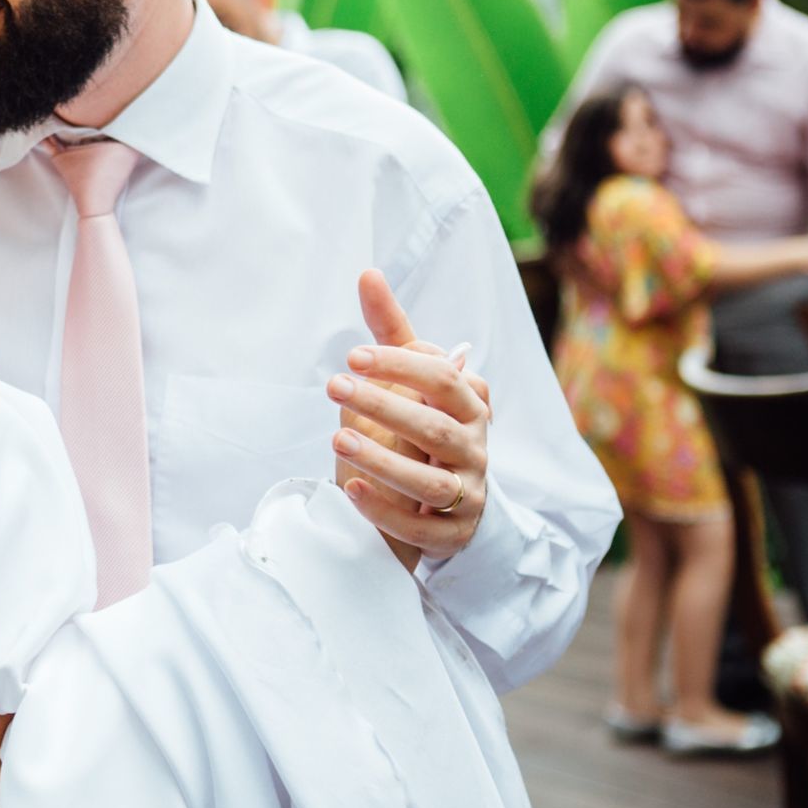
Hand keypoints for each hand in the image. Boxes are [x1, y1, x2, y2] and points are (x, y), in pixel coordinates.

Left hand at [328, 271, 490, 563]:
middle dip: (384, 406)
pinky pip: (422, 528)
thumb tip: (368, 273)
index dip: (399, 365)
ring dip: (383, 460)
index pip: (441, 378)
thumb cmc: (421, 428)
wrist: (443, 503)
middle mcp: (474, 448)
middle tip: (333, 387)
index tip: (352, 357)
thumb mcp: (409, 381)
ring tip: (337, 439)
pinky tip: (351, 488)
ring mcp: (466, 493)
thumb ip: (391, 333)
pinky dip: (386, 510)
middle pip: (434, 428)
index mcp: (469, 405)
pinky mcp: (451, 534)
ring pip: (430, 482)